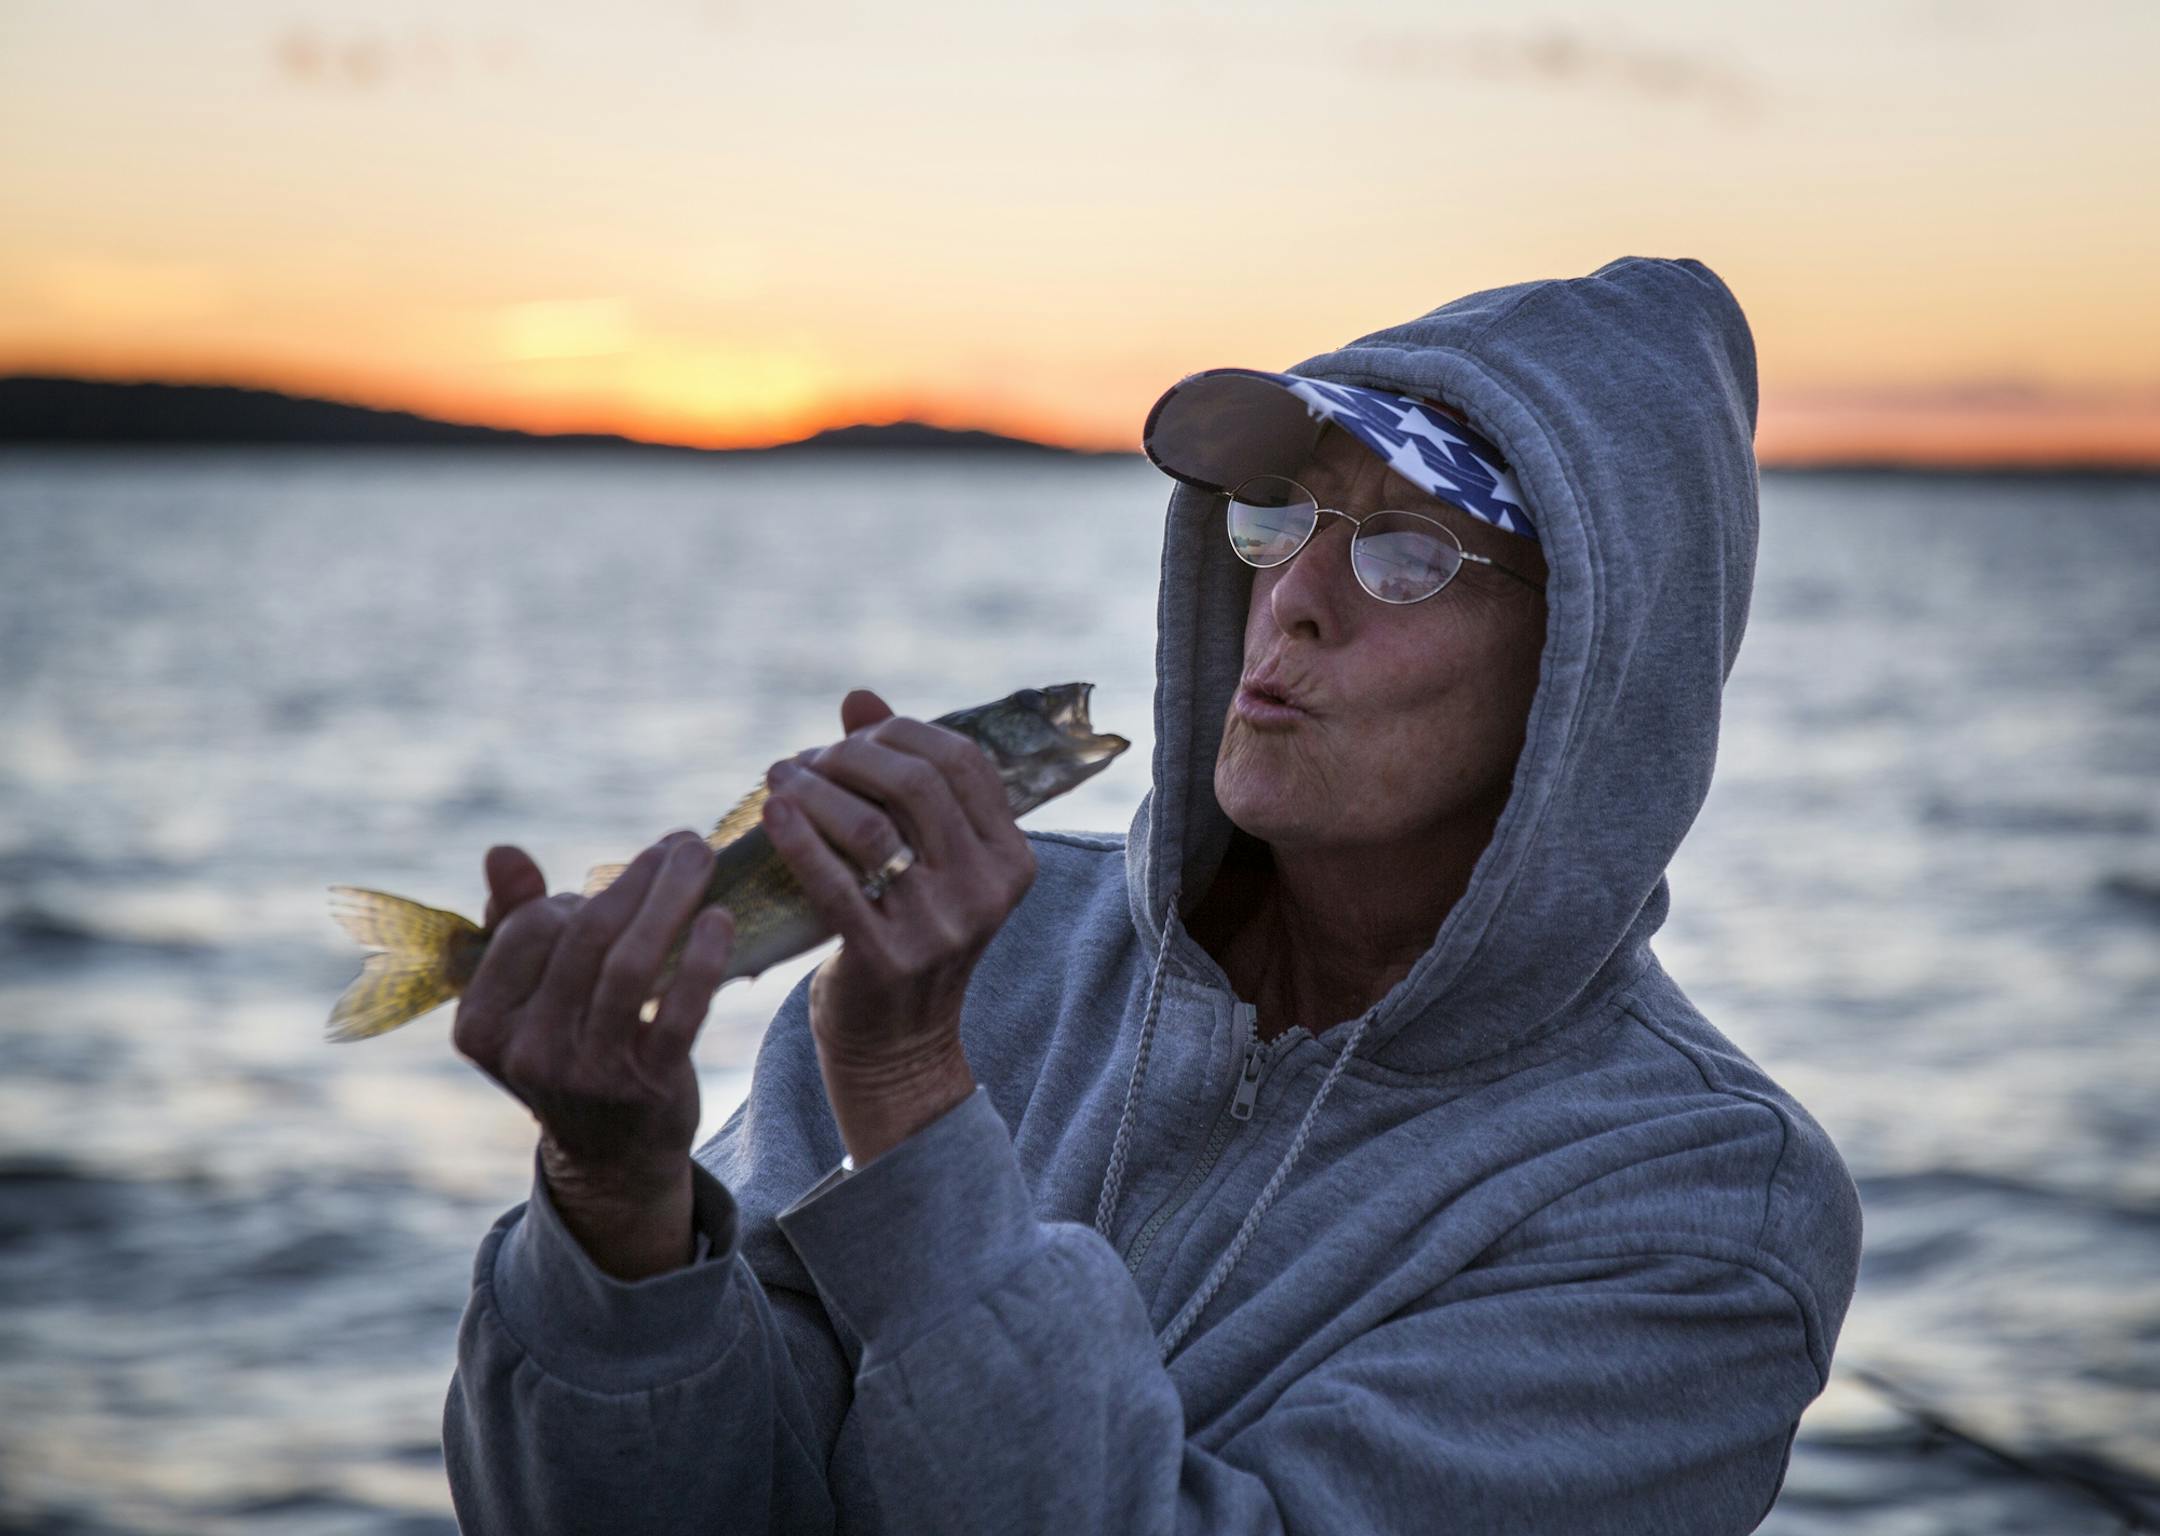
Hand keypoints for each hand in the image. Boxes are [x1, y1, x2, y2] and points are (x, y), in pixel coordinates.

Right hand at [452, 831, 734, 1278]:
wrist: (613, 1153)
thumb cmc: (569, 1046)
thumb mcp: (528, 995)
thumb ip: (511, 919)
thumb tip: (502, 851)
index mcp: (482, 1024)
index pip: (530, 929)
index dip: (575, 898)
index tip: (613, 889)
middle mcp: (527, 1051)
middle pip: (585, 937)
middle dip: (638, 879)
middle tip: (681, 843)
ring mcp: (586, 1072)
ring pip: (631, 964)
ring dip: (672, 900)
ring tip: (700, 859)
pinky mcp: (647, 1085)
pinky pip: (679, 1009)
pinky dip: (703, 958)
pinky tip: (721, 918)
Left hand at [760, 689, 1035, 1163]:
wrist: (897, 1047)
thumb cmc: (906, 933)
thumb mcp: (925, 858)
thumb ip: (901, 777)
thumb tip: (859, 696)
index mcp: (1012, 858)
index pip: (961, 760)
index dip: (899, 732)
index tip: (850, 737)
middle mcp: (987, 890)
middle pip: (917, 782)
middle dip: (851, 755)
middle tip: (806, 758)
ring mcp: (942, 927)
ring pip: (871, 825)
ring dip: (815, 788)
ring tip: (779, 779)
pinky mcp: (889, 959)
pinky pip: (834, 880)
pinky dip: (798, 836)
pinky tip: (771, 813)